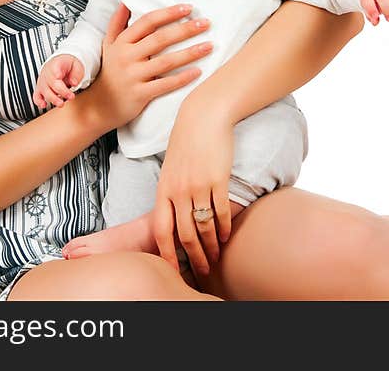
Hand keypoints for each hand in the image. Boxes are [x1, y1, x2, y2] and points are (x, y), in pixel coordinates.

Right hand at [33, 55, 83, 108]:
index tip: (61, 78)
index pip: (55, 72)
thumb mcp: (76, 64)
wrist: (59, 63)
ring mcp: (42, 82)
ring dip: (53, 99)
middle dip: (62, 92)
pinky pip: (36, 96)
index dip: (57, 75)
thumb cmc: (67, 65)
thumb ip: (76, 73)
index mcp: (55, 65)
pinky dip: (39, 101)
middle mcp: (46, 73)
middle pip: (51, 84)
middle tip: (71, 96)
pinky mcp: (40, 89)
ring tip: (61, 103)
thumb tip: (73, 83)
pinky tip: (44, 105)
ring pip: (44, 92)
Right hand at [90, 3, 213, 129]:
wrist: (99, 106)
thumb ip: (117, 23)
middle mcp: (126, 57)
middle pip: (160, 39)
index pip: (148, 21)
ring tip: (209, 46)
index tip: (188, 8)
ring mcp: (133, 76)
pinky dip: (182, 78)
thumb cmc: (109, 73)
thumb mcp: (108, 45)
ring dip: (190, 53)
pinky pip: (165, 84)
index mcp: (122, 42)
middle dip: (185, 29)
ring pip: (166, 61)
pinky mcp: (140, 94)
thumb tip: (125, 2)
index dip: (169, 13)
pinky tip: (198, 72)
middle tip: (206, 23)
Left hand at [152, 100, 233, 275]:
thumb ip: (170, 192)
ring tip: (216, 256)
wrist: (204, 117)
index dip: (167, 253)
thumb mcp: (171, 168)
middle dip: (194, 257)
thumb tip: (173, 215)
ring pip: (205, 227)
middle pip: (185, 235)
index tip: (174, 268)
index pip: (161, 230)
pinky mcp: (218, 180)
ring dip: (211, 246)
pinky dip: (225, 227)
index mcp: (163, 190)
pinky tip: (227, 236)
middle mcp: (178, 191)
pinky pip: (221, 211)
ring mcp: (198, 186)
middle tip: (202, 270)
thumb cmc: (187, 142)